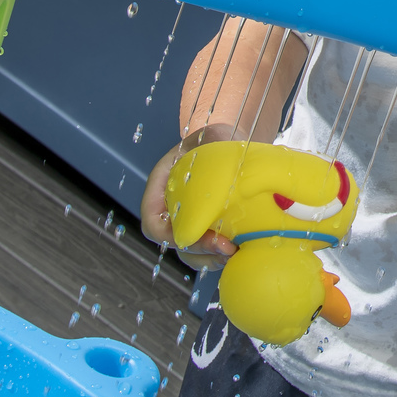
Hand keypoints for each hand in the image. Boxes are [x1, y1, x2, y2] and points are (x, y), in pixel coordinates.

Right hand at [141, 140, 236, 270]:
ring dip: (212, 259)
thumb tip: (234, 157)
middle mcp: (172, 212)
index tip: (194, 235)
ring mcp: (191, 224)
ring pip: (193, 254)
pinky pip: (211, 251)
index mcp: (161, 190)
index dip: (168, 236)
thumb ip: (215, 144)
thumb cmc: (215, 140)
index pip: (153, 223)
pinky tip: (244, 250)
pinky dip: (224, 254)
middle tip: (227, 247)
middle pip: (175, 244)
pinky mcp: (211, 230)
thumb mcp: (210, 136)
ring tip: (235, 252)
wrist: (229, 146)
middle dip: (200, 250)